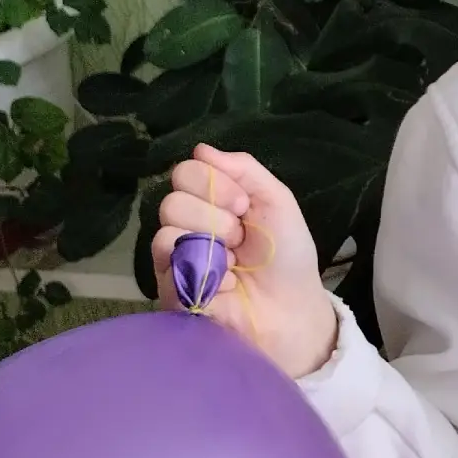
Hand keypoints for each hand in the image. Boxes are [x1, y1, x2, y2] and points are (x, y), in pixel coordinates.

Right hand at [152, 143, 337, 380]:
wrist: (291, 308)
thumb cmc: (286, 256)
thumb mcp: (276, 200)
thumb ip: (243, 169)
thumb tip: (200, 148)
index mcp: (212, 200)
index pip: (187, 170)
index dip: (215, 183)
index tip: (244, 205)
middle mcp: (188, 223)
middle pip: (174, 194)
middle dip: (215, 213)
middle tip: (241, 236)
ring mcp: (175, 254)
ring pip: (168, 220)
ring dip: (211, 237)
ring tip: (234, 260)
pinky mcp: (168, 284)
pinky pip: (167, 254)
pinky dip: (204, 263)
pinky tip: (224, 280)